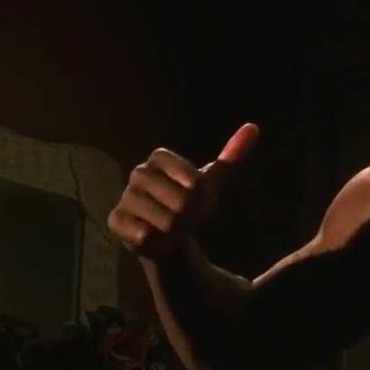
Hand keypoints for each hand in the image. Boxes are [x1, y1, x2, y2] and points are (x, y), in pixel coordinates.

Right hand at [109, 123, 258, 259]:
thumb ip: (231, 157)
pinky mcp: (115, 220)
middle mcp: (138, 173)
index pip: (193, 179)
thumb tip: (253, 127)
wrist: (167, 234)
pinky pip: (146, 235)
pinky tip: (154, 237)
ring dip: (175, 231)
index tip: (197, 196)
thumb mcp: (211, 182)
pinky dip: (157, 242)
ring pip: (166, 221)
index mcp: (159, 158)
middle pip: (182, 201)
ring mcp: (125, 196)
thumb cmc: (189, 203)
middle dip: (190, 215)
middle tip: (184, 216)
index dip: (201, 194)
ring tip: (169, 227)